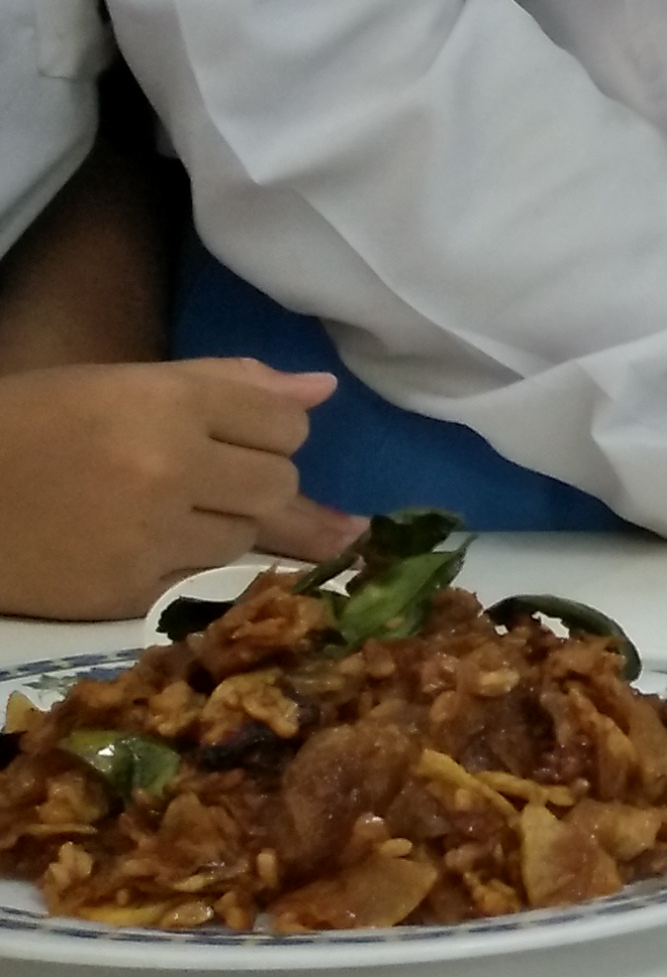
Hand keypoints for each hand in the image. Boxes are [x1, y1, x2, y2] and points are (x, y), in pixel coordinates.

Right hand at [0, 358, 340, 620]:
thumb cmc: (34, 423)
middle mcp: (169, 469)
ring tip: (174, 505)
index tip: (252, 432)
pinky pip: (205, 579)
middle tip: (215, 472)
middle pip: (279, 482)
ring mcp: (151, 537)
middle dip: (260, 477)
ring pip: (249, 536)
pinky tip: (153, 543)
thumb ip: (228, 382)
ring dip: (228, 522)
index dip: (276, 428)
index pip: (284, 422)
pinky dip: (190, 561)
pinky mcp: (130, 594)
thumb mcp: (123, 382)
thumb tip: (322, 390)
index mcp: (168, 403)